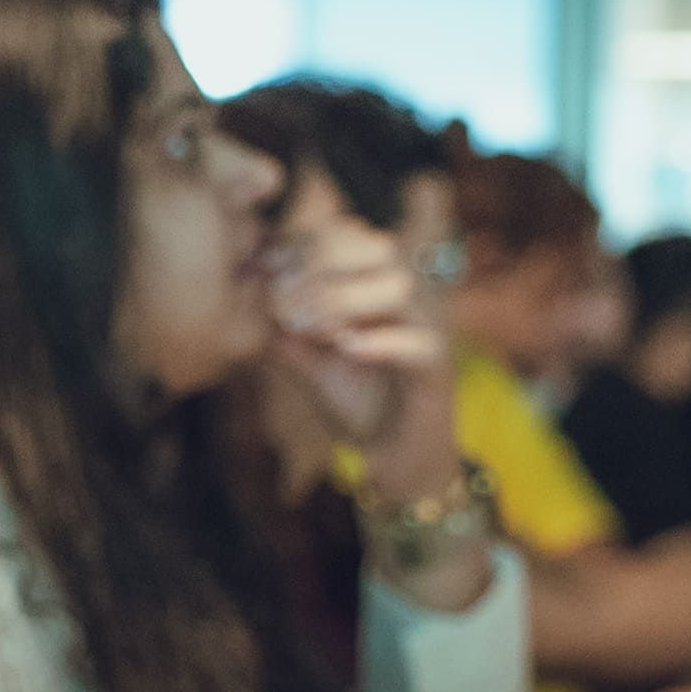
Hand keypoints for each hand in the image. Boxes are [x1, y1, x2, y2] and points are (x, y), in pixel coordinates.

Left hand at [266, 196, 446, 446]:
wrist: (397, 459)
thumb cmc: (358, 401)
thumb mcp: (310, 360)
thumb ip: (285, 329)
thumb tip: (252, 295)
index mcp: (381, 284)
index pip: (352, 232)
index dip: (308, 238)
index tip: (268, 265)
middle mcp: (412, 297)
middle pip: (380, 246)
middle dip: (322, 263)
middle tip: (284, 299)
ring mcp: (431, 330)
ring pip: (400, 286)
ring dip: (345, 299)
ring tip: (310, 326)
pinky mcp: (438, 370)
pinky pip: (420, 343)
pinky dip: (382, 341)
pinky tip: (348, 348)